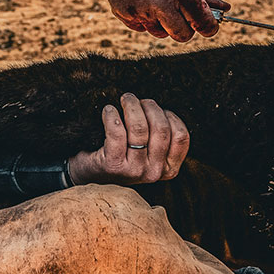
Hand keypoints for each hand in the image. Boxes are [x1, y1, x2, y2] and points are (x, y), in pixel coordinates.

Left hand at [66, 93, 189, 185]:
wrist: (91, 174)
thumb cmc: (123, 157)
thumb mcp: (149, 153)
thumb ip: (160, 137)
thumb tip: (159, 108)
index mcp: (169, 169)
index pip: (181, 136)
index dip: (169, 116)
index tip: (155, 109)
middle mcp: (154, 172)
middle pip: (161, 129)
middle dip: (150, 107)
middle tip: (136, 100)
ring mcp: (134, 170)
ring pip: (140, 128)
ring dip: (131, 106)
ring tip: (125, 99)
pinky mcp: (113, 165)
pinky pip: (116, 132)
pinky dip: (111, 116)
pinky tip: (108, 110)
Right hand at [88, 0, 228, 41]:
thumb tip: (223, 9)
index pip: (203, 24)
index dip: (210, 27)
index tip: (209, 23)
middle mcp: (160, 4)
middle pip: (182, 35)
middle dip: (187, 27)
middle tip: (183, 12)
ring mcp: (139, 10)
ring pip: (159, 33)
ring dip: (163, 22)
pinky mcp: (123, 13)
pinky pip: (140, 26)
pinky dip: (144, 17)